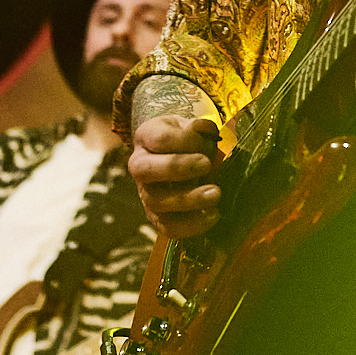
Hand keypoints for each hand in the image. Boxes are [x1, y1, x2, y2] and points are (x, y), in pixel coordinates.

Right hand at [129, 114, 222, 239]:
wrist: (179, 158)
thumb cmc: (186, 139)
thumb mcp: (191, 126)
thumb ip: (199, 127)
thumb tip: (202, 128)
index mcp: (146, 138)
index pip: (158, 139)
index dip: (182, 140)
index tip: (205, 140)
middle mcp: (140, 166)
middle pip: (146, 170)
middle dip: (177, 168)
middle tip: (206, 164)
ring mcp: (146, 194)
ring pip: (156, 202)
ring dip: (188, 200)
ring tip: (215, 194)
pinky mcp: (157, 217)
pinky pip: (168, 227)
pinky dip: (191, 225)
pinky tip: (213, 215)